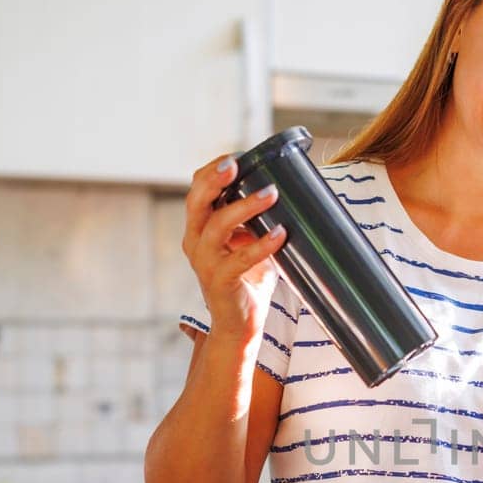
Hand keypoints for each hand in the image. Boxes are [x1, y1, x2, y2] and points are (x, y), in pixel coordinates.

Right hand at [181, 154, 286, 343]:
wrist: (240, 325)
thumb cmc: (247, 280)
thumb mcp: (248, 242)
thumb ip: (256, 221)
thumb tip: (287, 191)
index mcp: (199, 228)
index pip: (197, 190)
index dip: (213, 170)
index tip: (237, 156)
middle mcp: (195, 242)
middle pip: (197, 202)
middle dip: (214, 179)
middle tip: (236, 164)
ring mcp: (205, 263)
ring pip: (218, 226)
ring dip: (244, 206)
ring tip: (271, 194)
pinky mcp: (220, 282)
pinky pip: (240, 259)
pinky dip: (261, 245)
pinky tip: (280, 234)